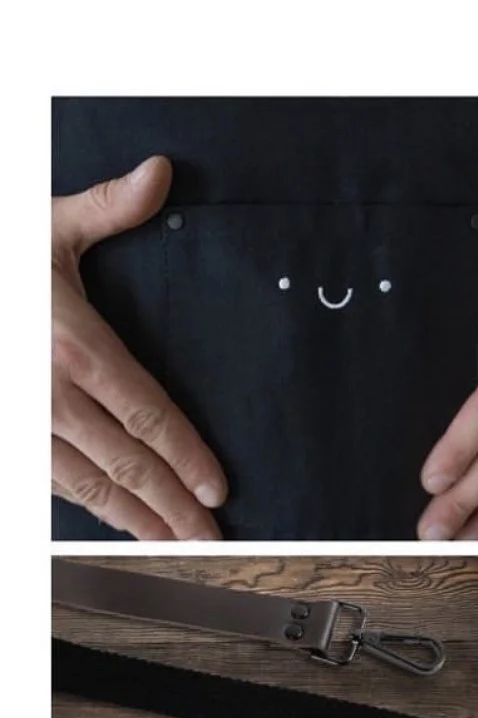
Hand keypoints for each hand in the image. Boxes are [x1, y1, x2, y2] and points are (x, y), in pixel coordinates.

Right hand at [52, 155, 226, 539]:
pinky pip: (47, 480)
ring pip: (86, 484)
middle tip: (210, 536)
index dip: (186, 456)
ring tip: (172, 542)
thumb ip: (106, 207)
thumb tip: (159, 175)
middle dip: (172, 506)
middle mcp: (48, 393)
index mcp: (73, 345)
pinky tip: (112, 519)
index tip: (217, 488)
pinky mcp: (8, 436)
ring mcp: (22, 421)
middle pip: (127, 462)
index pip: (147, 413)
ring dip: (133, 519)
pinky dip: (85, 505)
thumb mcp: (42, 223)